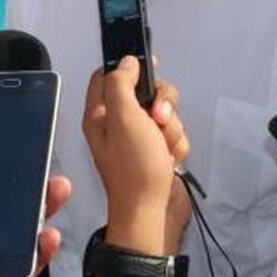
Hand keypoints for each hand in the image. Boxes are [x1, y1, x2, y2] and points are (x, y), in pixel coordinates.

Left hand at [83, 56, 189, 252]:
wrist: (153, 214)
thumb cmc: (134, 171)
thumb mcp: (123, 119)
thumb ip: (122, 84)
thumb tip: (126, 62)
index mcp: (100, 114)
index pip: (107, 75)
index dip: (127, 66)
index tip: (148, 64)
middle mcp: (118, 123)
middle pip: (145, 91)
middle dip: (160, 103)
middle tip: (157, 119)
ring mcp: (139, 138)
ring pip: (164, 112)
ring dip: (170, 128)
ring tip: (162, 148)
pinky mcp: (157, 150)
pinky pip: (174, 133)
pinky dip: (176, 145)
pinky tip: (169, 160)